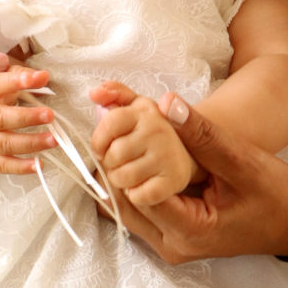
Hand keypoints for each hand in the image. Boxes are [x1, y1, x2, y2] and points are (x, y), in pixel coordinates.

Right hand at [0, 68, 55, 173]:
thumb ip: (17, 76)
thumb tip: (43, 76)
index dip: (16, 81)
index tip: (41, 77)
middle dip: (26, 117)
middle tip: (49, 115)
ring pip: (4, 144)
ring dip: (31, 142)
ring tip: (53, 139)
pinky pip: (3, 166)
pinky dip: (22, 167)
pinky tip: (39, 164)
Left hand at [89, 80, 196, 209]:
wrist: (192, 155)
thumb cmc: (154, 133)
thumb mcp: (139, 108)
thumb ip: (116, 95)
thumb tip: (95, 93)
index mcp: (147, 111)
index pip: (110, 122)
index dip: (99, 140)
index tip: (103, 147)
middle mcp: (159, 131)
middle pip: (113, 154)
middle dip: (111, 163)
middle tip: (123, 161)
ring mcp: (168, 156)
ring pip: (122, 177)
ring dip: (121, 181)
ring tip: (132, 173)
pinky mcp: (175, 180)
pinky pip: (138, 195)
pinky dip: (136, 195)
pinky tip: (144, 185)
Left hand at [116, 92, 287, 261]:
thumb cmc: (275, 194)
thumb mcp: (241, 159)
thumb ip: (201, 134)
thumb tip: (165, 103)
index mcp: (188, 231)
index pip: (135, 192)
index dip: (124, 156)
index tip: (123, 124)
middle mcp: (172, 245)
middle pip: (121, 204)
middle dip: (114, 164)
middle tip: (112, 127)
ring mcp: (170, 245)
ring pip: (125, 208)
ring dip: (120, 173)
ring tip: (123, 137)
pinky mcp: (171, 237)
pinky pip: (140, 210)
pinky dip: (133, 182)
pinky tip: (138, 156)